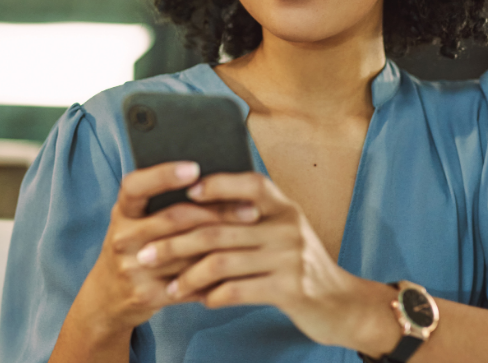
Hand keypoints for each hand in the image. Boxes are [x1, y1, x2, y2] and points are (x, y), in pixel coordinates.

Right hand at [75, 162, 261, 335]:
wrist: (108, 294)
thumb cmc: (136, 245)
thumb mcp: (136, 220)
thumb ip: (161, 202)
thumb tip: (214, 179)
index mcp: (121, 211)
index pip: (136, 186)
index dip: (163, 175)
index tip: (195, 168)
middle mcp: (122, 237)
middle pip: (174, 218)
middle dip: (217, 212)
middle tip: (251, 209)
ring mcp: (132, 268)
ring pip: (187, 252)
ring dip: (223, 244)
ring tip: (252, 237)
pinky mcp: (146, 295)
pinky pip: (189, 283)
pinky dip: (215, 275)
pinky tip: (239, 268)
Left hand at [136, 172, 368, 347]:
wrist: (341, 304)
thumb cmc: (299, 264)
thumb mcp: (283, 231)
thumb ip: (251, 216)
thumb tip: (196, 202)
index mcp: (284, 207)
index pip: (249, 183)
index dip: (216, 184)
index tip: (183, 192)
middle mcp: (288, 226)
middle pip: (218, 229)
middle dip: (174, 243)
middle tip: (146, 255)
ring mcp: (290, 258)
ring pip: (221, 262)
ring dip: (187, 276)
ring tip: (169, 287)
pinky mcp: (290, 289)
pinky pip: (238, 289)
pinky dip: (213, 295)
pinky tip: (201, 300)